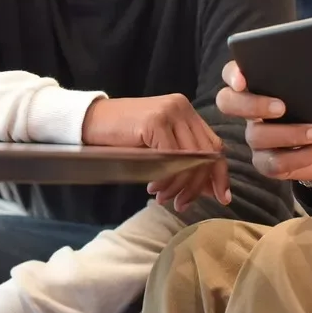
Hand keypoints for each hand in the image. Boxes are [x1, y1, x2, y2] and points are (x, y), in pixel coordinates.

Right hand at [82, 95, 229, 210]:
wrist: (89, 121)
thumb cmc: (123, 138)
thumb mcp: (159, 148)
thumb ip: (184, 160)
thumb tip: (211, 188)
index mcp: (187, 112)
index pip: (214, 145)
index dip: (220, 174)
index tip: (222, 198)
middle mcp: (182, 108)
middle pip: (207, 153)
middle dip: (198, 185)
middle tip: (182, 204)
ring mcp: (170, 112)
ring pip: (191, 157)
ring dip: (180, 185)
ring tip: (164, 199)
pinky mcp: (156, 122)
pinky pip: (172, 156)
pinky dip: (167, 177)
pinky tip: (154, 187)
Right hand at [216, 61, 311, 181]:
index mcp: (259, 83)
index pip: (232, 73)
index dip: (232, 74)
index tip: (243, 79)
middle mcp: (250, 109)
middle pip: (228, 103)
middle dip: (251, 104)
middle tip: (281, 107)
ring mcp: (256, 136)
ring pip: (256, 136)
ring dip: (288, 133)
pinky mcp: (266, 161)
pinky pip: (273, 163)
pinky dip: (298, 157)